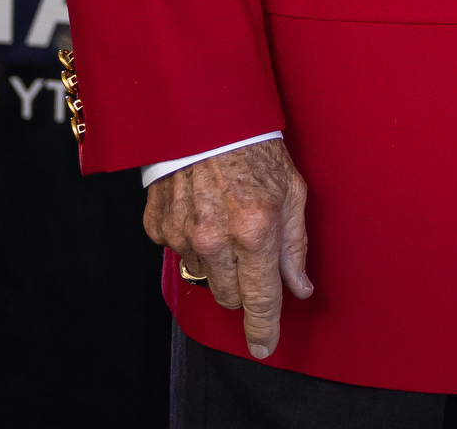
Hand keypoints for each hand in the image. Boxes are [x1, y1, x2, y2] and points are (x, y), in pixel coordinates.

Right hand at [144, 140, 313, 358]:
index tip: (265, 347)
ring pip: (202, 275)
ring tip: (222, 217)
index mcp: (255, 231)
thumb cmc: (254, 145)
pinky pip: (176, 251)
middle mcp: (216, 239)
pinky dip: (189, 239)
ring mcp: (182, 234)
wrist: (202, 110)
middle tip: (248, 249)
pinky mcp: (158, 225)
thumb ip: (295, 245)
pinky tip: (199, 208)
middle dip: (241, 284)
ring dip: (215, 259)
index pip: (260, 300)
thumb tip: (299, 286)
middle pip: (228, 297)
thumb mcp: (292, 189)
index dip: (265, 329)